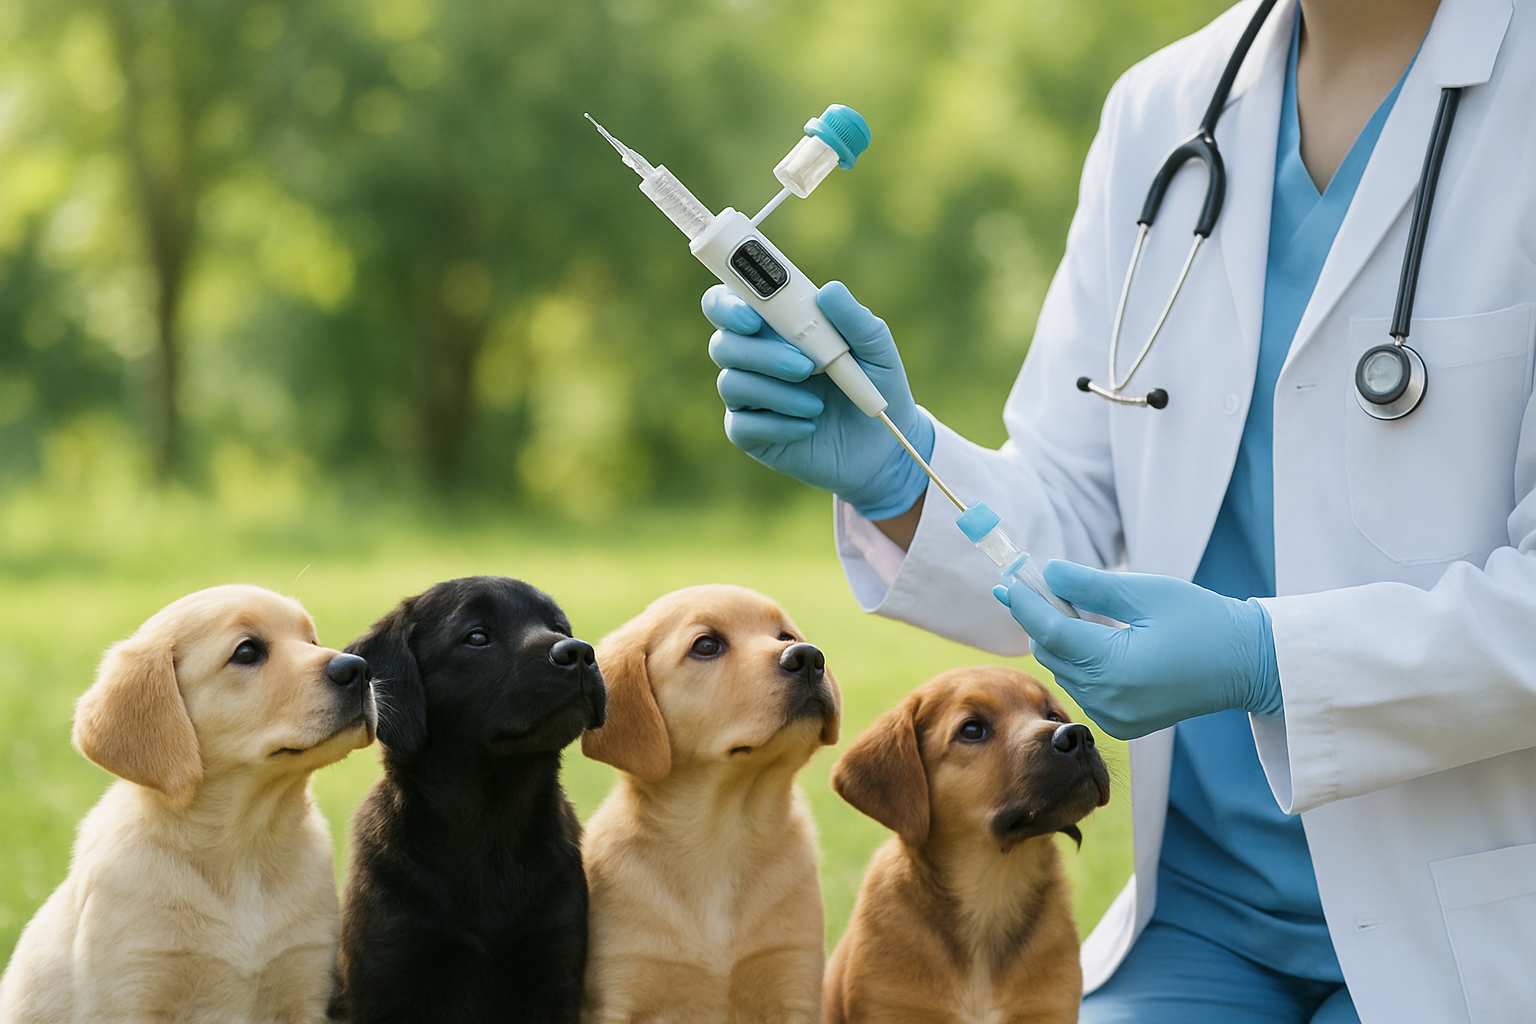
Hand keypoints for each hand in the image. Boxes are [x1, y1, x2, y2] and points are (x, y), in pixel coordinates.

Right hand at [705, 281, 933, 520]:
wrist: (882, 446)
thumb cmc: (874, 386)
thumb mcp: (875, 350)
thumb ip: (854, 319)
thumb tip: (829, 290)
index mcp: (775, 326)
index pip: (727, 303)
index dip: (727, 305)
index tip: (752, 318)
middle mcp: (753, 358)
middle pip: (722, 344)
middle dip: (759, 353)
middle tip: (805, 367)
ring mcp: (748, 398)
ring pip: (732, 384)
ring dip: (775, 393)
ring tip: (818, 406)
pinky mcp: (751, 435)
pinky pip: (741, 426)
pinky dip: (777, 425)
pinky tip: (808, 428)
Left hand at [993, 561, 1281, 739]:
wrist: (1246, 665)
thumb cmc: (1201, 620)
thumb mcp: (1146, 592)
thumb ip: (1091, 585)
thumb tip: (1048, 572)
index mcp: (1116, 665)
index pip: (1051, 632)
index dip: (1025, 603)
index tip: (1007, 579)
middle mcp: (1109, 698)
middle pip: (1050, 653)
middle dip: (1040, 619)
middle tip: (1039, 586)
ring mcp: (1114, 716)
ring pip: (1063, 672)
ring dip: (1059, 641)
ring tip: (1075, 610)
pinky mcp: (1121, 724)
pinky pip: (1082, 690)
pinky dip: (1079, 665)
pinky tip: (1096, 642)